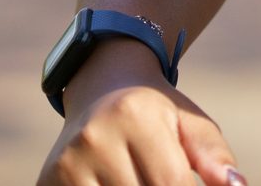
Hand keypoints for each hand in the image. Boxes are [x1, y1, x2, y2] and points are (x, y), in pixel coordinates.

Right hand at [37, 79, 246, 185]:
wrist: (100, 85)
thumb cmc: (157, 110)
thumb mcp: (190, 122)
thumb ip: (214, 155)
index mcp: (135, 117)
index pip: (172, 184)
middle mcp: (95, 137)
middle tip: (162, 175)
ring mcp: (67, 162)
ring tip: (142, 175)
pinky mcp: (46, 181)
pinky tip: (118, 180)